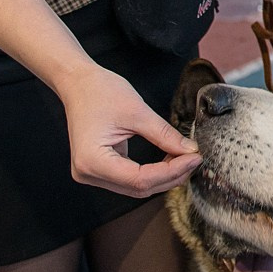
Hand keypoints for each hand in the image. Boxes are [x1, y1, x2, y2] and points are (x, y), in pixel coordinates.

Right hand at [62, 64, 201, 196]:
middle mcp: (88, 174)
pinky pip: (130, 178)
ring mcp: (92, 174)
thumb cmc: (100, 91)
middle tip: (194, 158)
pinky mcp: (98, 169)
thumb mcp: (137, 111)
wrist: (77, 83)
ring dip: (163, 176)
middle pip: (138, 187)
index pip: (140, 179)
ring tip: (185, 158)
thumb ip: (164, 135)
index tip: (195, 158)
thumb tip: (190, 151)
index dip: (172, 171)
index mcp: (92, 161)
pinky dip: (152, 172)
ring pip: (136, 186)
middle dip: (170, 175)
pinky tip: (169, 159)